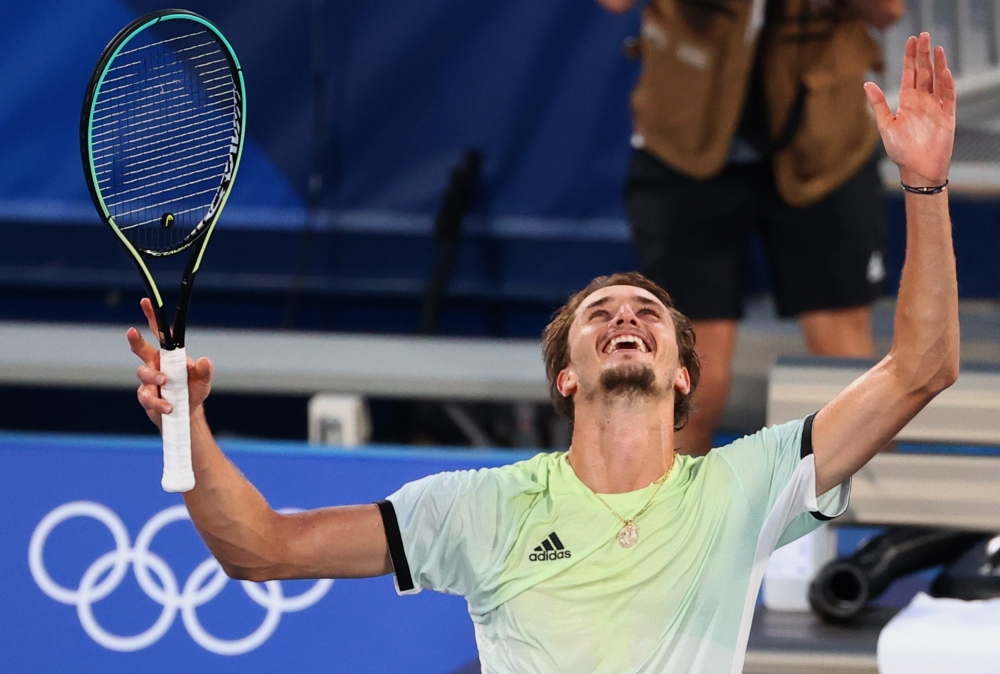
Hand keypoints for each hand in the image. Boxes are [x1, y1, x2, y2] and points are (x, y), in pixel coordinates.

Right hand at [127, 298, 213, 427]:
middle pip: (141, 349)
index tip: (145, 302)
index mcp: (169, 355)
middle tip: (132, 331)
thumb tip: (205, 360)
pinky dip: (159, 402)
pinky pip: (147, 396)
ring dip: (155, 377)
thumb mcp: (203, 381)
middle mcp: (156, 364)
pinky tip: (168, 407)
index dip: (152, 317)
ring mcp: (149, 380)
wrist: (185, 414)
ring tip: (166, 383)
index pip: (160, 333)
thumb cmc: (193, 391)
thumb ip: (205, 371)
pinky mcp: (146, 396)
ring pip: (144, 373)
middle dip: (136, 340)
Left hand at [864, 32, 955, 186]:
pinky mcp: (947, 116)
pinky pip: (948, 96)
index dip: (910, 57)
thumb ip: (878, 104)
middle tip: (924, 35)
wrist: (917, 169)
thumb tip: (867, 83)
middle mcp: (922, 101)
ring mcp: (936, 107)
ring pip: (938, 80)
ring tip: (935, 48)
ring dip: (938, 64)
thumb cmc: (900, 150)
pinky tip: (944, 71)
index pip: (910, 74)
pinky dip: (947, 84)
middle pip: (924, 72)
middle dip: (923, 54)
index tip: (911, 40)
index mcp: (907, 102)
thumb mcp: (886, 125)